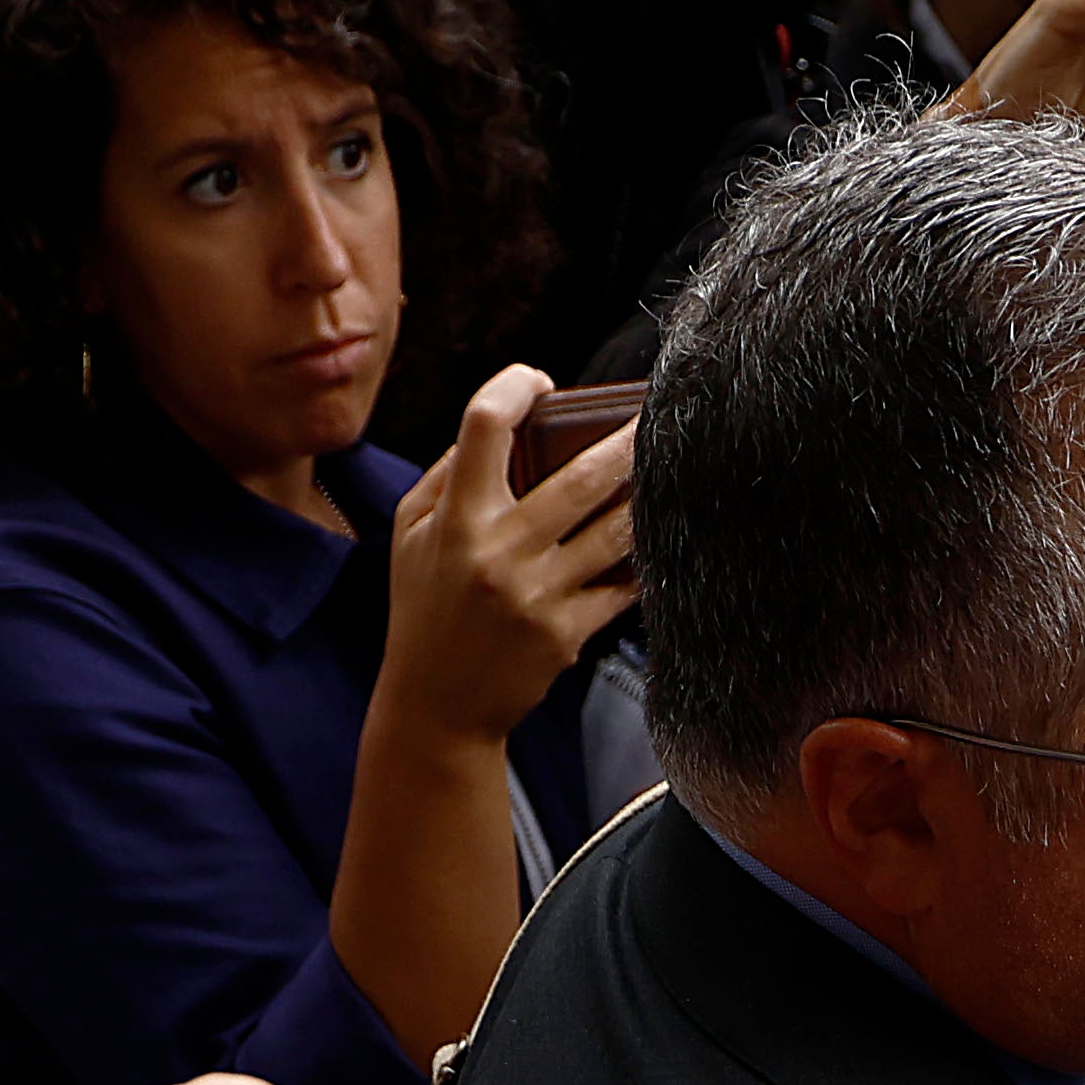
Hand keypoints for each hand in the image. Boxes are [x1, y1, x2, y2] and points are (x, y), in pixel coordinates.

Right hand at [375, 368, 636, 745]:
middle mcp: (498, 552)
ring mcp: (537, 594)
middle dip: (624, 441)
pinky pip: (622, 586)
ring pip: (615, 532)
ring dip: (649, 496)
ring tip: (674, 466)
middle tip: (655, 414)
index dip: (514, 386)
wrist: (437, 704)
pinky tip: (668, 532)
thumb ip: (447, 478)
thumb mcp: (411, 535)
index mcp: (455, 518)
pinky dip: (645, 559)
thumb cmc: (425, 608)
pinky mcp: (567, 632)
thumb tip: (499, 426)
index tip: (539, 380)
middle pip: (579, 479)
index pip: (484, 427)